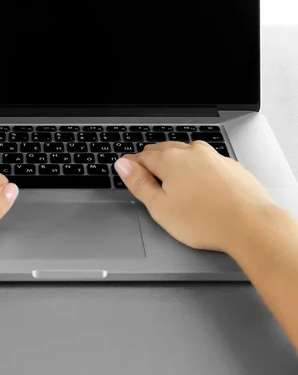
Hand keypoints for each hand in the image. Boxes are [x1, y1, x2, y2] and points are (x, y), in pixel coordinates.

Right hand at [114, 141, 274, 252]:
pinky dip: (197, 168)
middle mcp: (191, 152)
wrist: (250, 224)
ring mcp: (213, 157)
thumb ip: (139, 183)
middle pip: (163, 150)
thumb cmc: (205, 221)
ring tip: (171, 177)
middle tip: (145, 173)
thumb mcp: (160, 207)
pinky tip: (199, 182)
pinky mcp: (230, 166)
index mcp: (170, 160)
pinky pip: (206, 161)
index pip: (141, 157)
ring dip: (175, 161)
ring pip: (186, 152)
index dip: (131, 165)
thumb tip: (123, 165)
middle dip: (152, 160)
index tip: (127, 170)